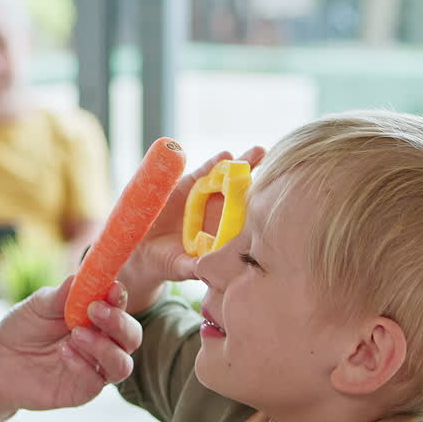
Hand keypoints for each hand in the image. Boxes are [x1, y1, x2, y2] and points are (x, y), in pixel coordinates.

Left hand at [0, 276, 140, 414]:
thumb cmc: (22, 329)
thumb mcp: (38, 306)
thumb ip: (62, 295)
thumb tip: (80, 276)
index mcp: (95, 318)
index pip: (119, 307)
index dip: (119, 297)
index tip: (112, 288)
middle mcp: (102, 343)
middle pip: (131, 337)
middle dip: (118, 323)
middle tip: (94, 310)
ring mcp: (94, 369)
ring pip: (122, 364)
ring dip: (104, 348)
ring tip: (76, 335)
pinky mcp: (82, 391)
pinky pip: (96, 383)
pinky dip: (83, 366)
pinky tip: (64, 353)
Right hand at [118, 146, 265, 313]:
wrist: (143, 247)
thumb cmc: (168, 262)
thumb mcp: (180, 266)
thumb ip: (191, 267)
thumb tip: (201, 270)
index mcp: (226, 232)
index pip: (250, 217)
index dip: (264, 207)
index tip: (277, 199)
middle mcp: (221, 212)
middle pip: (245, 192)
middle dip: (261, 178)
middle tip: (279, 165)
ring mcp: (206, 196)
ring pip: (229, 178)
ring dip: (243, 164)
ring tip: (259, 151)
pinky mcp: (188, 184)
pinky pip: (204, 171)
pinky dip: (214, 162)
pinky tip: (225, 155)